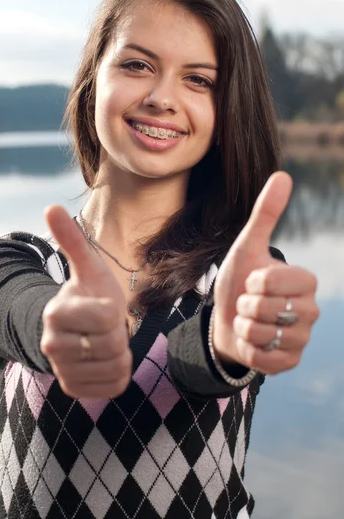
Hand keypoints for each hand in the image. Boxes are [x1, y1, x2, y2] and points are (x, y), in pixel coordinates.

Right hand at [40, 206, 131, 398]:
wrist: (79, 328)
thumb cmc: (89, 294)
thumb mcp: (88, 267)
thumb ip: (72, 241)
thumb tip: (51, 206)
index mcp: (55, 313)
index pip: (108, 317)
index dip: (115, 310)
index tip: (103, 306)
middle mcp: (52, 346)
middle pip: (113, 343)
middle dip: (118, 332)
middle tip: (106, 325)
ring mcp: (61, 372)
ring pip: (115, 366)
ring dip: (120, 353)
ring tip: (106, 340)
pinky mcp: (74, 390)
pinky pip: (115, 386)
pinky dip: (120, 373)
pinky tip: (106, 359)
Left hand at [213, 171, 318, 375]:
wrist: (226, 318)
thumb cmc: (239, 280)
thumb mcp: (247, 246)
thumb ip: (265, 214)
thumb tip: (282, 174)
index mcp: (305, 281)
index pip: (272, 282)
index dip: (252, 282)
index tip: (253, 282)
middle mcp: (310, 310)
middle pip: (265, 308)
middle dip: (245, 305)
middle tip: (248, 302)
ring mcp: (301, 338)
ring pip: (262, 334)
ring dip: (244, 327)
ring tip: (248, 321)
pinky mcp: (290, 362)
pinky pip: (263, 359)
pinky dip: (247, 349)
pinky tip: (251, 341)